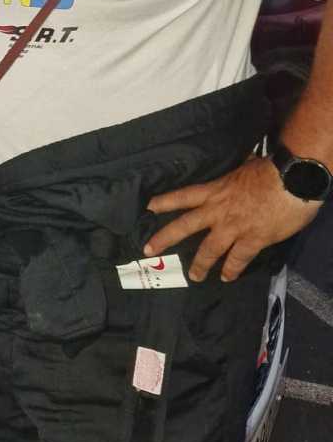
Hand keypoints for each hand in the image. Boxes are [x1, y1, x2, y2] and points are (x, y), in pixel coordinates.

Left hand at [144, 156, 320, 282]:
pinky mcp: (253, 239)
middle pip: (184, 226)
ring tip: (194, 276)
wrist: (295, 179)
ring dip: (200, 264)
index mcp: (214, 191)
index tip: (147, 207)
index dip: (164, 202)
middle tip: (148, 250)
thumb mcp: (244, 168)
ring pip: (209, 249)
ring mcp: (233, 227)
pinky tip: (227, 277)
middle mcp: (217, 211)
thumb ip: (235, 175)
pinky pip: (238, 258)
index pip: (182, 196)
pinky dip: (232, 269)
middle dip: (164, 239)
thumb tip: (240, 164)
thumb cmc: (271, 170)